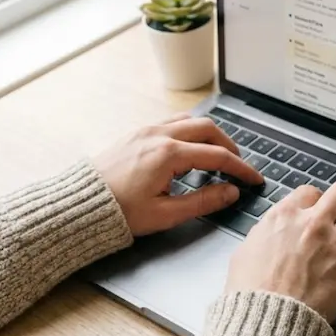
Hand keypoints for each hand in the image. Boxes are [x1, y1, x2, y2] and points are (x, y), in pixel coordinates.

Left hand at [93, 114, 262, 235]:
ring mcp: (146, 131)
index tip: (254, 179)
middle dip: (228, 146)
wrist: (81, 205)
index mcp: (169, 155)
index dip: (241, 168)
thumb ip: (204, 201)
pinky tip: (189, 150)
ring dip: (209, 135)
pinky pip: (171, 123)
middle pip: (208, 129)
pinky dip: (189, 133)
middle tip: (237, 165)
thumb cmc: (119, 212)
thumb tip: (230, 193)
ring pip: (189, 121)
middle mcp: (159, 136)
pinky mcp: (136, 133)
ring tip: (216, 156)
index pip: (218, 156)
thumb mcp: (166, 214)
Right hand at [226, 181, 335, 321]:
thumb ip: (264, 235)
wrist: (267, 320)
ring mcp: (335, 246)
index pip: (310, 192)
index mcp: (285, 217)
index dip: (317, 199)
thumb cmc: (252, 292)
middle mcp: (313, 224)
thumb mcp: (245, 252)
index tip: (319, 208)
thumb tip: (271, 232)